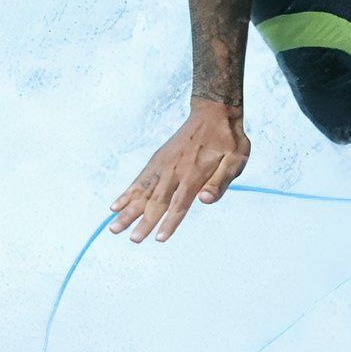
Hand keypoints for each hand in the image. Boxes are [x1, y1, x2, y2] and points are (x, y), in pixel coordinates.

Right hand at [112, 97, 249, 241]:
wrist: (213, 112)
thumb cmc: (228, 139)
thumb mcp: (236, 159)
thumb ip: (220, 181)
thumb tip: (205, 200)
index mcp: (195, 174)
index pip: (180, 204)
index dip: (169, 222)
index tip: (158, 239)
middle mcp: (175, 171)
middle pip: (157, 201)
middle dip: (143, 222)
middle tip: (132, 240)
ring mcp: (163, 165)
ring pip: (142, 192)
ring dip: (128, 211)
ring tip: (114, 228)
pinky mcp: (158, 160)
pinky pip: (140, 179)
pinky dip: (127, 193)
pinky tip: (115, 205)